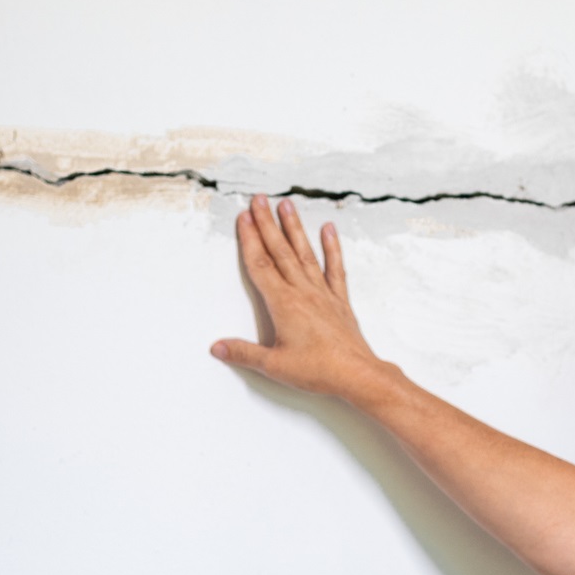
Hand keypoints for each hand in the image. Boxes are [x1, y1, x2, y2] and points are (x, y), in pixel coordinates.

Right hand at [211, 195, 386, 398]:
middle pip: (279, 251)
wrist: (357, 375)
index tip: (243, 218)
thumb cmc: (319, 370)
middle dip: (267, 224)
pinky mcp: (339, 301)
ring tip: (286, 205)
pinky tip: (328, 229)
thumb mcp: (274, 365)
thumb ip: (244, 354)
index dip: (250, 240)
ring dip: (294, 228)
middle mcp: (303, 292)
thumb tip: (217, 347)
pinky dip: (332, 248)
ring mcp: (323, 294)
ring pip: (305, 253)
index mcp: (283, 304)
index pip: (260, 265)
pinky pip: (335, 268)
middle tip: (259, 199)